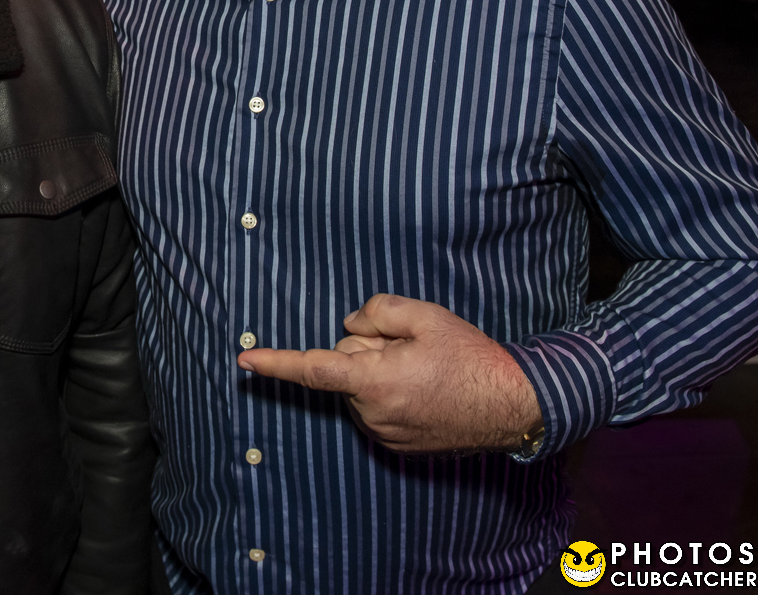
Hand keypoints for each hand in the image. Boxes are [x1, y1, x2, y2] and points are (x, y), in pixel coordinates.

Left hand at [237, 293, 540, 453]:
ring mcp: (384, 434)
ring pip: (360, 387)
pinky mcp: (396, 445)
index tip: (244, 362)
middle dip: (367, 350)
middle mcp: (373, 413)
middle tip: (413, 349)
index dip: (275, 363)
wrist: (514, 405)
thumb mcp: (426, 316)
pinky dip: (392, 393)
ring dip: (381, 373)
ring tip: (426, 372)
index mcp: (374, 381)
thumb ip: (377, 311)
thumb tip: (351, 324)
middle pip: (345, 365)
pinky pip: (376, 407)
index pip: (313, 369)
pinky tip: (426, 390)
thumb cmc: (471, 358)